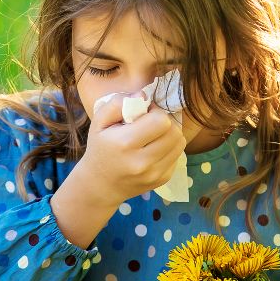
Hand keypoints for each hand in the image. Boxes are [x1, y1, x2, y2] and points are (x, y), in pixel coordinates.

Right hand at [75, 92, 185, 207]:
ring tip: (154, 136)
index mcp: (125, 144)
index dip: (155, 113)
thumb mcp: (99, 122)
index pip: (161, 121)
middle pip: (174, 132)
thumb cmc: (100, 149)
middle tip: (151, 125)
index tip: (145, 115)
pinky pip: (177, 156)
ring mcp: (154, 174)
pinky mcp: (162, 180)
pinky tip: (154, 150)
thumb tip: (142, 95)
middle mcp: (142, 162)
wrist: (100, 185)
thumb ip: (117, 103)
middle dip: (165, 123)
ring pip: (180, 143)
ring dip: (170, 135)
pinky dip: (169, 149)